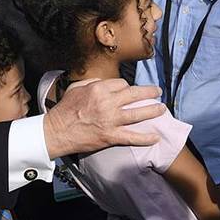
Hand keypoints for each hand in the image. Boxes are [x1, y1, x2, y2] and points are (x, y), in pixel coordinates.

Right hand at [43, 78, 163, 158]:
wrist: (57, 132)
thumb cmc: (64, 109)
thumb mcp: (75, 88)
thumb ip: (91, 82)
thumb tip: (103, 81)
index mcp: (99, 89)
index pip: (122, 84)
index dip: (128, 87)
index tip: (129, 91)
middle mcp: (107, 102)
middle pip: (134, 95)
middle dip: (149, 93)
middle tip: (158, 92)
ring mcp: (110, 120)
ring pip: (137, 114)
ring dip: (152, 111)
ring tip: (162, 109)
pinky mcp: (111, 136)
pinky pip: (132, 137)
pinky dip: (145, 138)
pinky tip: (155, 137)